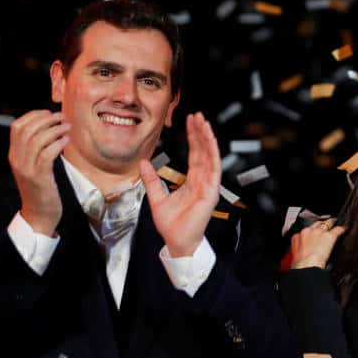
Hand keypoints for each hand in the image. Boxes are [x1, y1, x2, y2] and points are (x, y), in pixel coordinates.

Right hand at [8, 110, 69, 235]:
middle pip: (27, 130)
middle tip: (61, 117)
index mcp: (14, 155)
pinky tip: (67, 140)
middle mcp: (17, 159)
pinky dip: (58, 143)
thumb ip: (36, 150)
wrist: (39, 214)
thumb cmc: (41, 189)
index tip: (48, 112)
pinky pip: (47, 153)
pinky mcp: (39, 176)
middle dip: (45, 119)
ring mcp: (27, 168)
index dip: (32, 116)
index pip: (16, 127)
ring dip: (55, 129)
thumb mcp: (34, 167)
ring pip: (37, 139)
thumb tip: (49, 129)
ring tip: (67, 127)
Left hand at [140, 113, 220, 256]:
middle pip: (203, 152)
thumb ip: (151, 179)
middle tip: (197, 115)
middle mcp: (202, 181)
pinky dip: (213, 154)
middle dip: (201, 133)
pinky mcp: (211, 192)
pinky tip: (211, 141)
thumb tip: (143, 162)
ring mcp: (208, 186)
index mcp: (192, 181)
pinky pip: (214, 170)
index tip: (189, 121)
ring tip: (204, 123)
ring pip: (210, 157)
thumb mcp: (156, 197)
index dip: (193, 137)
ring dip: (208, 139)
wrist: (177, 242)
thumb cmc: (171, 225)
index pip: (194, 154)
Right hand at [289, 218, 345, 268]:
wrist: (307, 266)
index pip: (307, 230)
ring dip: (331, 223)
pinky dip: (341, 229)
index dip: (312, 231)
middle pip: (317, 224)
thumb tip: (304, 250)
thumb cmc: (301, 263)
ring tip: (335, 223)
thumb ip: (300, 248)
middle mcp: (309, 231)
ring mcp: (320, 233)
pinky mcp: (329, 236)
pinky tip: (343, 229)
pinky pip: (337, 229)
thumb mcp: (296, 254)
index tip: (315, 233)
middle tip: (326, 226)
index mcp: (298, 236)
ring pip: (327, 223)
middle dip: (322, 225)